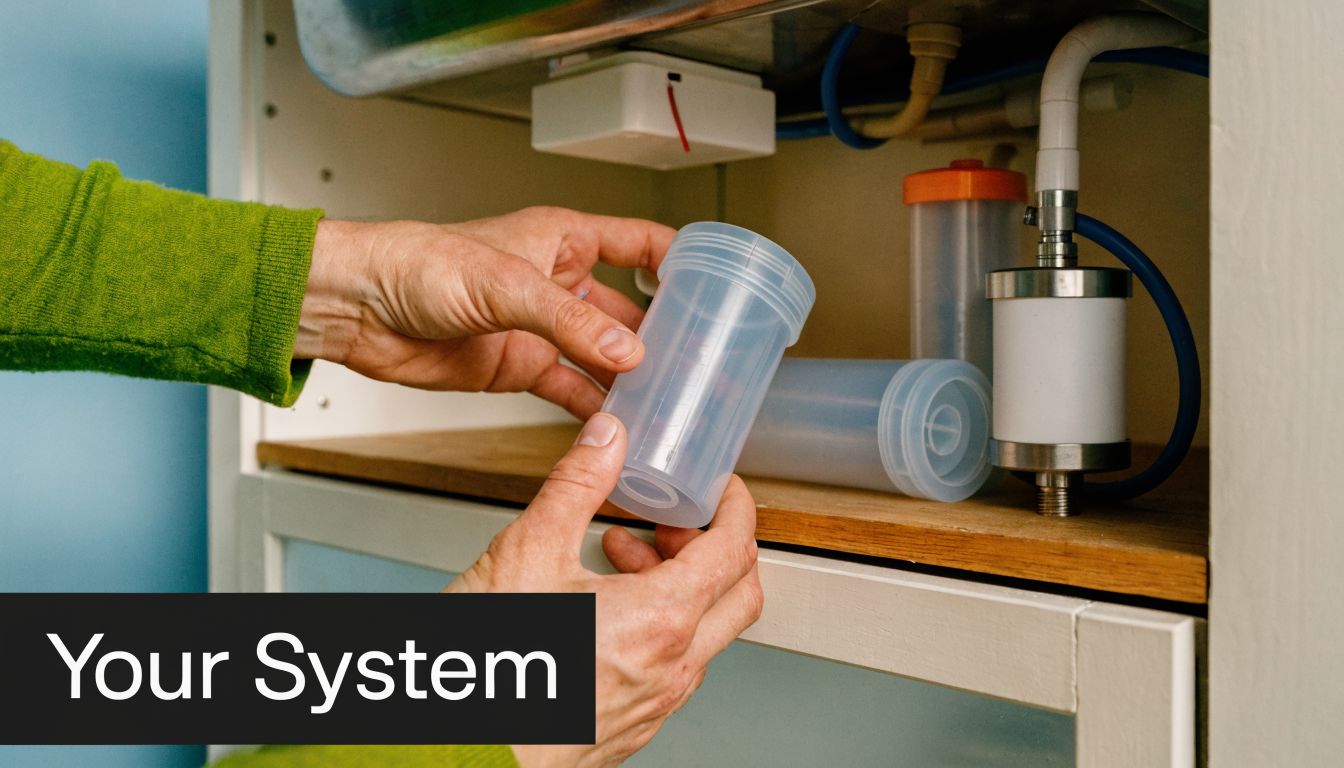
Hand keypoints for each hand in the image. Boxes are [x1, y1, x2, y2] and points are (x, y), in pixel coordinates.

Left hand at [296, 207, 675, 417]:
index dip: (680, 261)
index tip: (718, 287)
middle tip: (705, 361)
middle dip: (667, 334)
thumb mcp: (505, 284)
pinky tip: (621, 421)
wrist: (359, 307)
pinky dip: (596, 406)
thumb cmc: (417, 264)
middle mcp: (558, 282)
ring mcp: (540, 328)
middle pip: (631, 308)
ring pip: (604, 354)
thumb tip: (629, 351)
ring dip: (636, 377)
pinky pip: (571, 388)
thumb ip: (570, 321)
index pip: (639, 243)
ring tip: (675, 399)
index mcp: (562, 239)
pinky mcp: (518, 367)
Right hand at [444, 413, 763, 767]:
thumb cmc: (486, 672)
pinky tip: (602, 607)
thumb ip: (576, 486)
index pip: (735, 551)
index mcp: (661, 621)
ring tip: (616, 555)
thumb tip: (607, 440)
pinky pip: (673, 667)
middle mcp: (672, 668)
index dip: (734, 507)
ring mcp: (656, 704)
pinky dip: (659, 624)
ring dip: (679, 585)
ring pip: (704, 633)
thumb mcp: (527, 553)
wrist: (458, 751)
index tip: (720, 486)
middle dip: (714, 546)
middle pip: (739, 595)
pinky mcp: (632, 725)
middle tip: (670, 521)